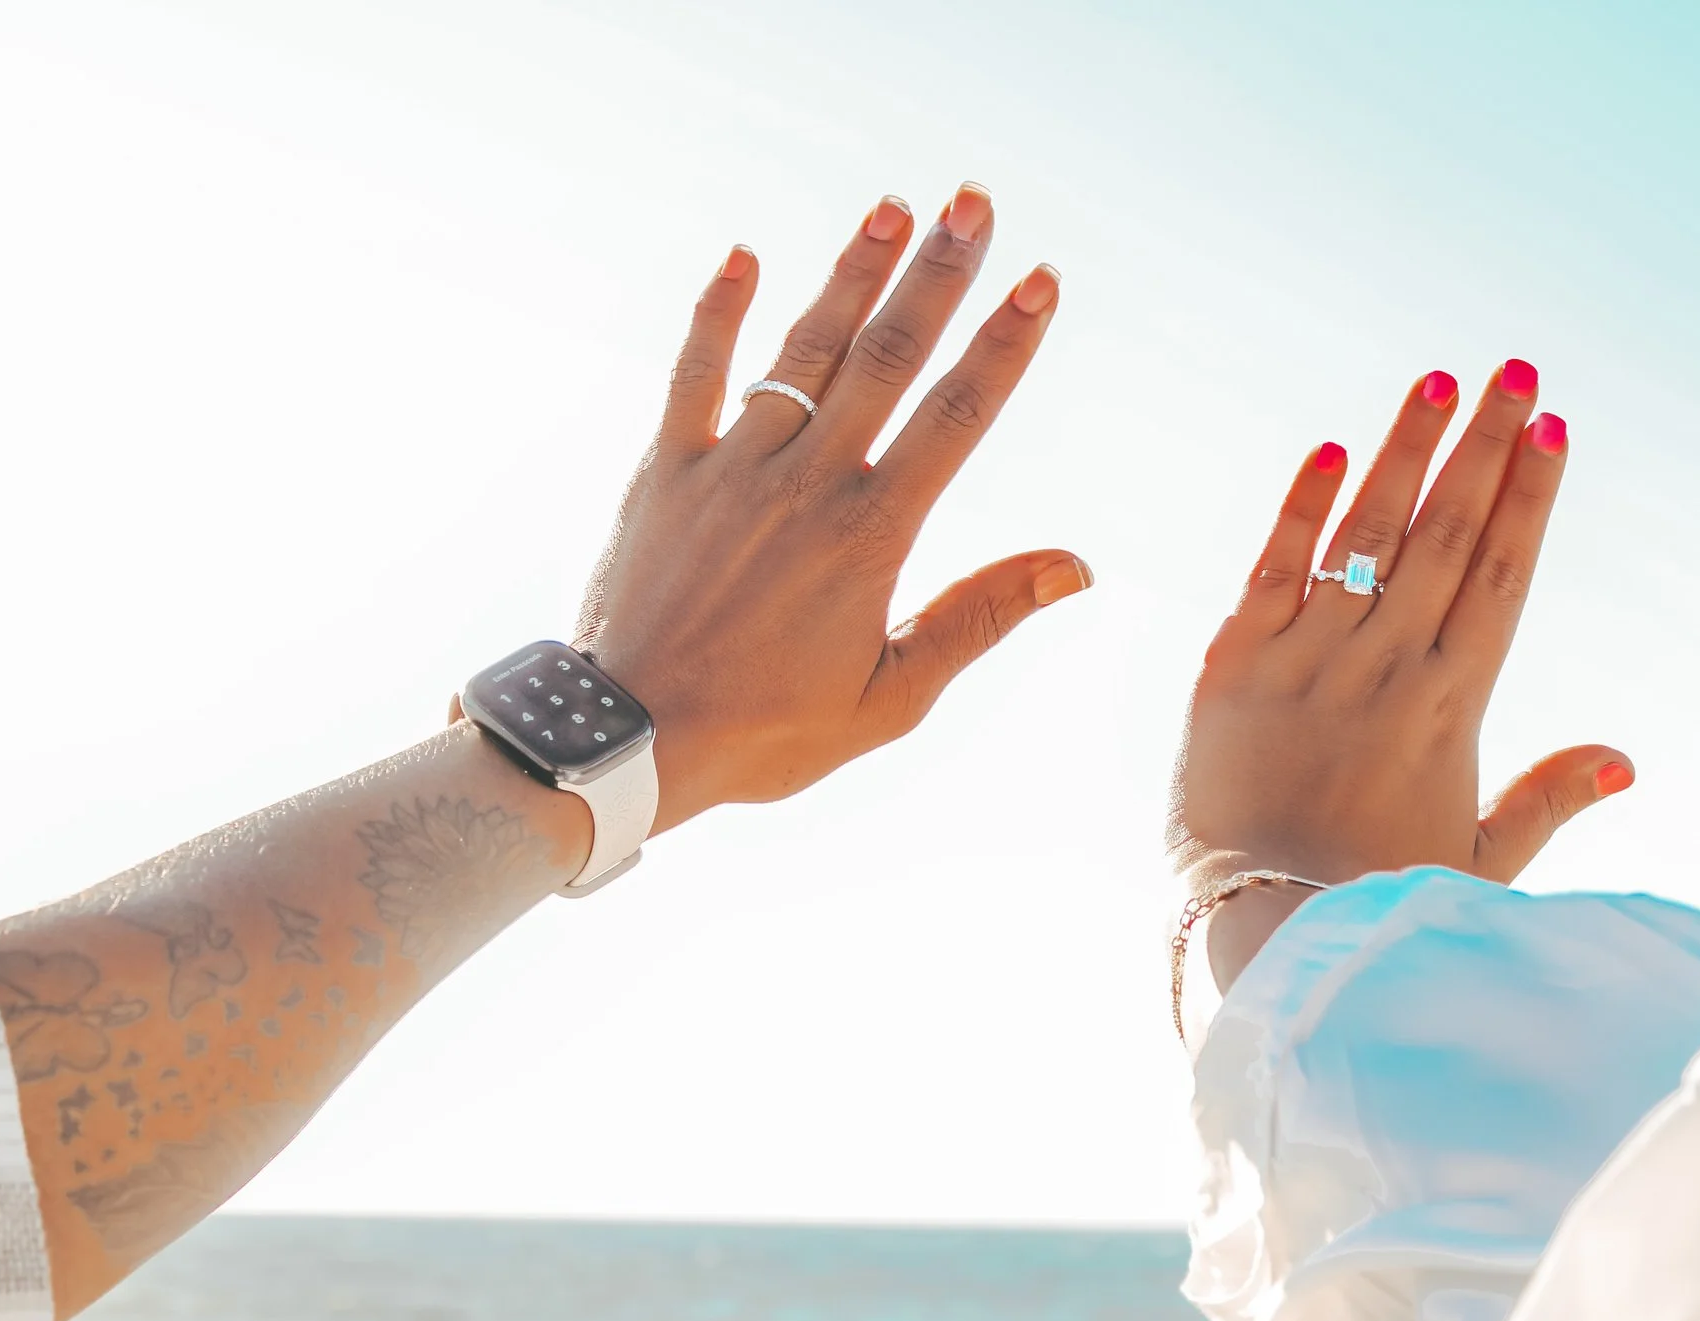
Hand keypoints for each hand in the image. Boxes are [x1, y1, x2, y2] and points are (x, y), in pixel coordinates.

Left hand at [572, 185, 1089, 830]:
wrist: (626, 739)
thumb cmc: (767, 732)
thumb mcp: (892, 697)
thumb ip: (979, 617)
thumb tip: (1073, 566)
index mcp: (869, 535)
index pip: (955, 417)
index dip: (1002, 343)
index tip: (1038, 279)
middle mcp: (805, 483)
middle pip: (885, 358)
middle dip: (936, 276)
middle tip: (974, 203)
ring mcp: (730, 468)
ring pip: (802, 352)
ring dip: (849, 274)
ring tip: (891, 209)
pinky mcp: (663, 471)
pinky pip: (694, 376)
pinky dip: (717, 314)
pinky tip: (742, 258)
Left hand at [1168, 362, 1628, 971]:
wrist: (1253, 928)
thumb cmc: (1371, 903)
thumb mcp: (1477, 863)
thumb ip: (1545, 801)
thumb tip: (1622, 758)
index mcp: (1451, 706)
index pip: (1503, 575)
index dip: (1529, 496)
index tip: (1552, 428)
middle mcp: (1385, 666)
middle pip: (1448, 533)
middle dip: (1485, 445)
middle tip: (1516, 370)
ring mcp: (1307, 658)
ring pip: (1368, 533)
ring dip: (1406, 451)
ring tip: (1440, 381)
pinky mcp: (1232, 665)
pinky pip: (1274, 567)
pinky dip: (1303, 508)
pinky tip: (1334, 452)